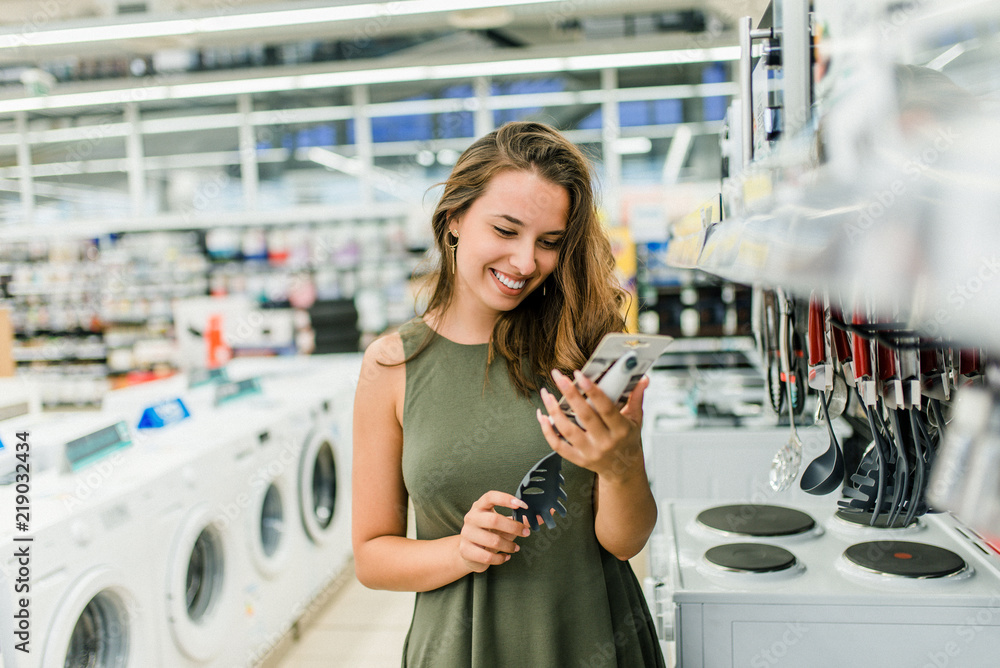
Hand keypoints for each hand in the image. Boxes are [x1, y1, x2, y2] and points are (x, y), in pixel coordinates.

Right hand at [458, 491, 531, 572]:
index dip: (506, 499)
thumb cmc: (491, 533)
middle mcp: (471, 517)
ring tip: (515, 548)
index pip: (490, 497)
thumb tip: (548, 513)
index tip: (522, 505)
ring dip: (509, 546)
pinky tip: (506, 557)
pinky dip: (500, 558)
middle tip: (526, 533)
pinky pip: (487, 556)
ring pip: (492, 541)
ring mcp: (466, 534)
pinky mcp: (465, 550)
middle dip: (513, 527)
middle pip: (494, 519)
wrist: (469, 552)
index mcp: (480, 506)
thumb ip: (523, 519)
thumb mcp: (505, 524)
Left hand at [536, 369, 648, 483]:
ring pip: (567, 430)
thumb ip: (636, 398)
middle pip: (584, 416)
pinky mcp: (578, 459)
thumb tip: (643, 379)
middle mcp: (605, 442)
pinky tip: (542, 415)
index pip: (606, 408)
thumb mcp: (636, 420)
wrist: (624, 471)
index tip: (580, 376)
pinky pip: (558, 445)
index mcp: (621, 430)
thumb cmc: (628, 441)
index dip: (593, 391)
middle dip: (569, 394)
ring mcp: (589, 452)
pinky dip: (547, 430)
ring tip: (547, 393)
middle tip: (558, 376)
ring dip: (554, 410)